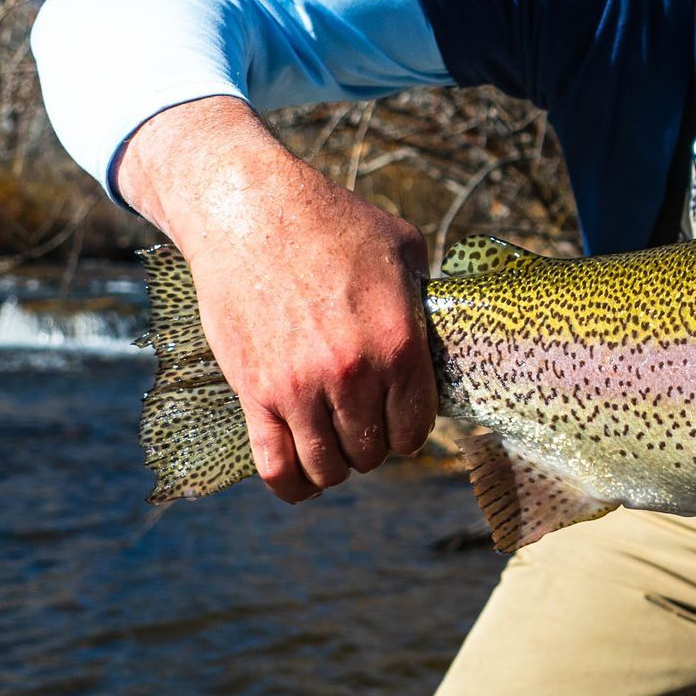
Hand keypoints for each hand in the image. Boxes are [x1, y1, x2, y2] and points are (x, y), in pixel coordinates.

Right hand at [117, 97, 436, 501]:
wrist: (248, 210)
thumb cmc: (332, 221)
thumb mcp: (403, 249)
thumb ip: (424, 301)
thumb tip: (446, 328)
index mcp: (398, 343)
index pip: (416, 428)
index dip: (410, 430)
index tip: (400, 421)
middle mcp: (352, 374)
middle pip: (372, 451)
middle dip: (373, 446)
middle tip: (363, 425)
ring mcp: (299, 388)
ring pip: (327, 466)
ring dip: (335, 464)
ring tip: (334, 442)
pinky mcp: (254, 392)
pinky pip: (275, 467)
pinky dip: (293, 484)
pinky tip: (303, 479)